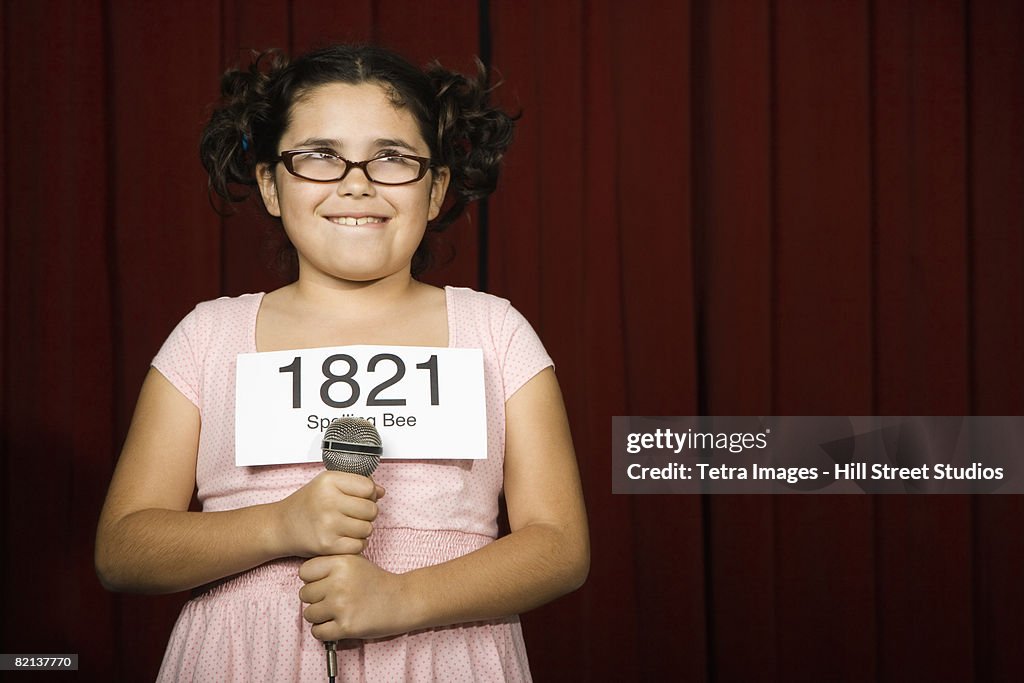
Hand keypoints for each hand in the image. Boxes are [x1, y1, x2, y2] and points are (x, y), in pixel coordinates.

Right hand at [270, 472, 384, 557]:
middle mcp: (328, 501)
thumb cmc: (307, 504)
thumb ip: (355, 484)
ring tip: (348, 526)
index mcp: (329, 481)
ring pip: (368, 528)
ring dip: (362, 529)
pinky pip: (359, 545)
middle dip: (367, 513)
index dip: (369, 494)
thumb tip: (381, 491)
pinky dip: (356, 543)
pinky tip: (345, 538)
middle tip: (354, 514)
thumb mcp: (327, 484)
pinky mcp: (328, 545)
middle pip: (371, 509)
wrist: (282, 526)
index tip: (360, 498)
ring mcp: (328, 524)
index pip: (369, 487)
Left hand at [299, 554, 410, 640]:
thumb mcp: (354, 561)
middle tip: (334, 599)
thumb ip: (329, 564)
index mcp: (340, 562)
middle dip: (316, 599)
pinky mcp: (346, 626)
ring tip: (337, 612)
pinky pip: (317, 632)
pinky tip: (337, 624)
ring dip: (320, 616)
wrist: (402, 601)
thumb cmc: (376, 581)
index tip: (324, 583)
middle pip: (304, 594)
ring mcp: (341, 605)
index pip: (304, 572)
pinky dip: (325, 631)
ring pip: (309, 614)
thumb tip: (304, 577)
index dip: (312, 579)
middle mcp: (339, 582)